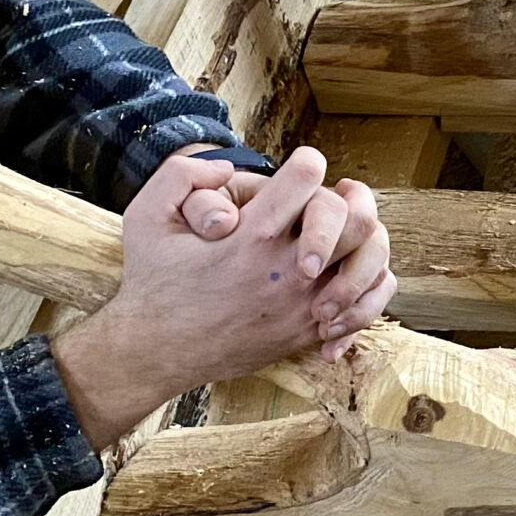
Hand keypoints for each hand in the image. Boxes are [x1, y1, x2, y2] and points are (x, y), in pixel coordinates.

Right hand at [50, 151, 399, 449]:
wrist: (157, 351)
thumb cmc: (153, 281)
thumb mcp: (146, 217)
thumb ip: (182, 175)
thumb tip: (228, 167)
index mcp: (251, 236)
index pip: (308, 176)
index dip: (306, 163)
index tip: (299, 170)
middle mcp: (285, 270)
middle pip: (356, 217)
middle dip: (353, 197)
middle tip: (341, 194)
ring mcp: (303, 304)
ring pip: (370, 259)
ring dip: (366, 237)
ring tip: (349, 229)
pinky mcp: (310, 331)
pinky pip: (368, 304)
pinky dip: (370, 282)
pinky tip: (348, 269)